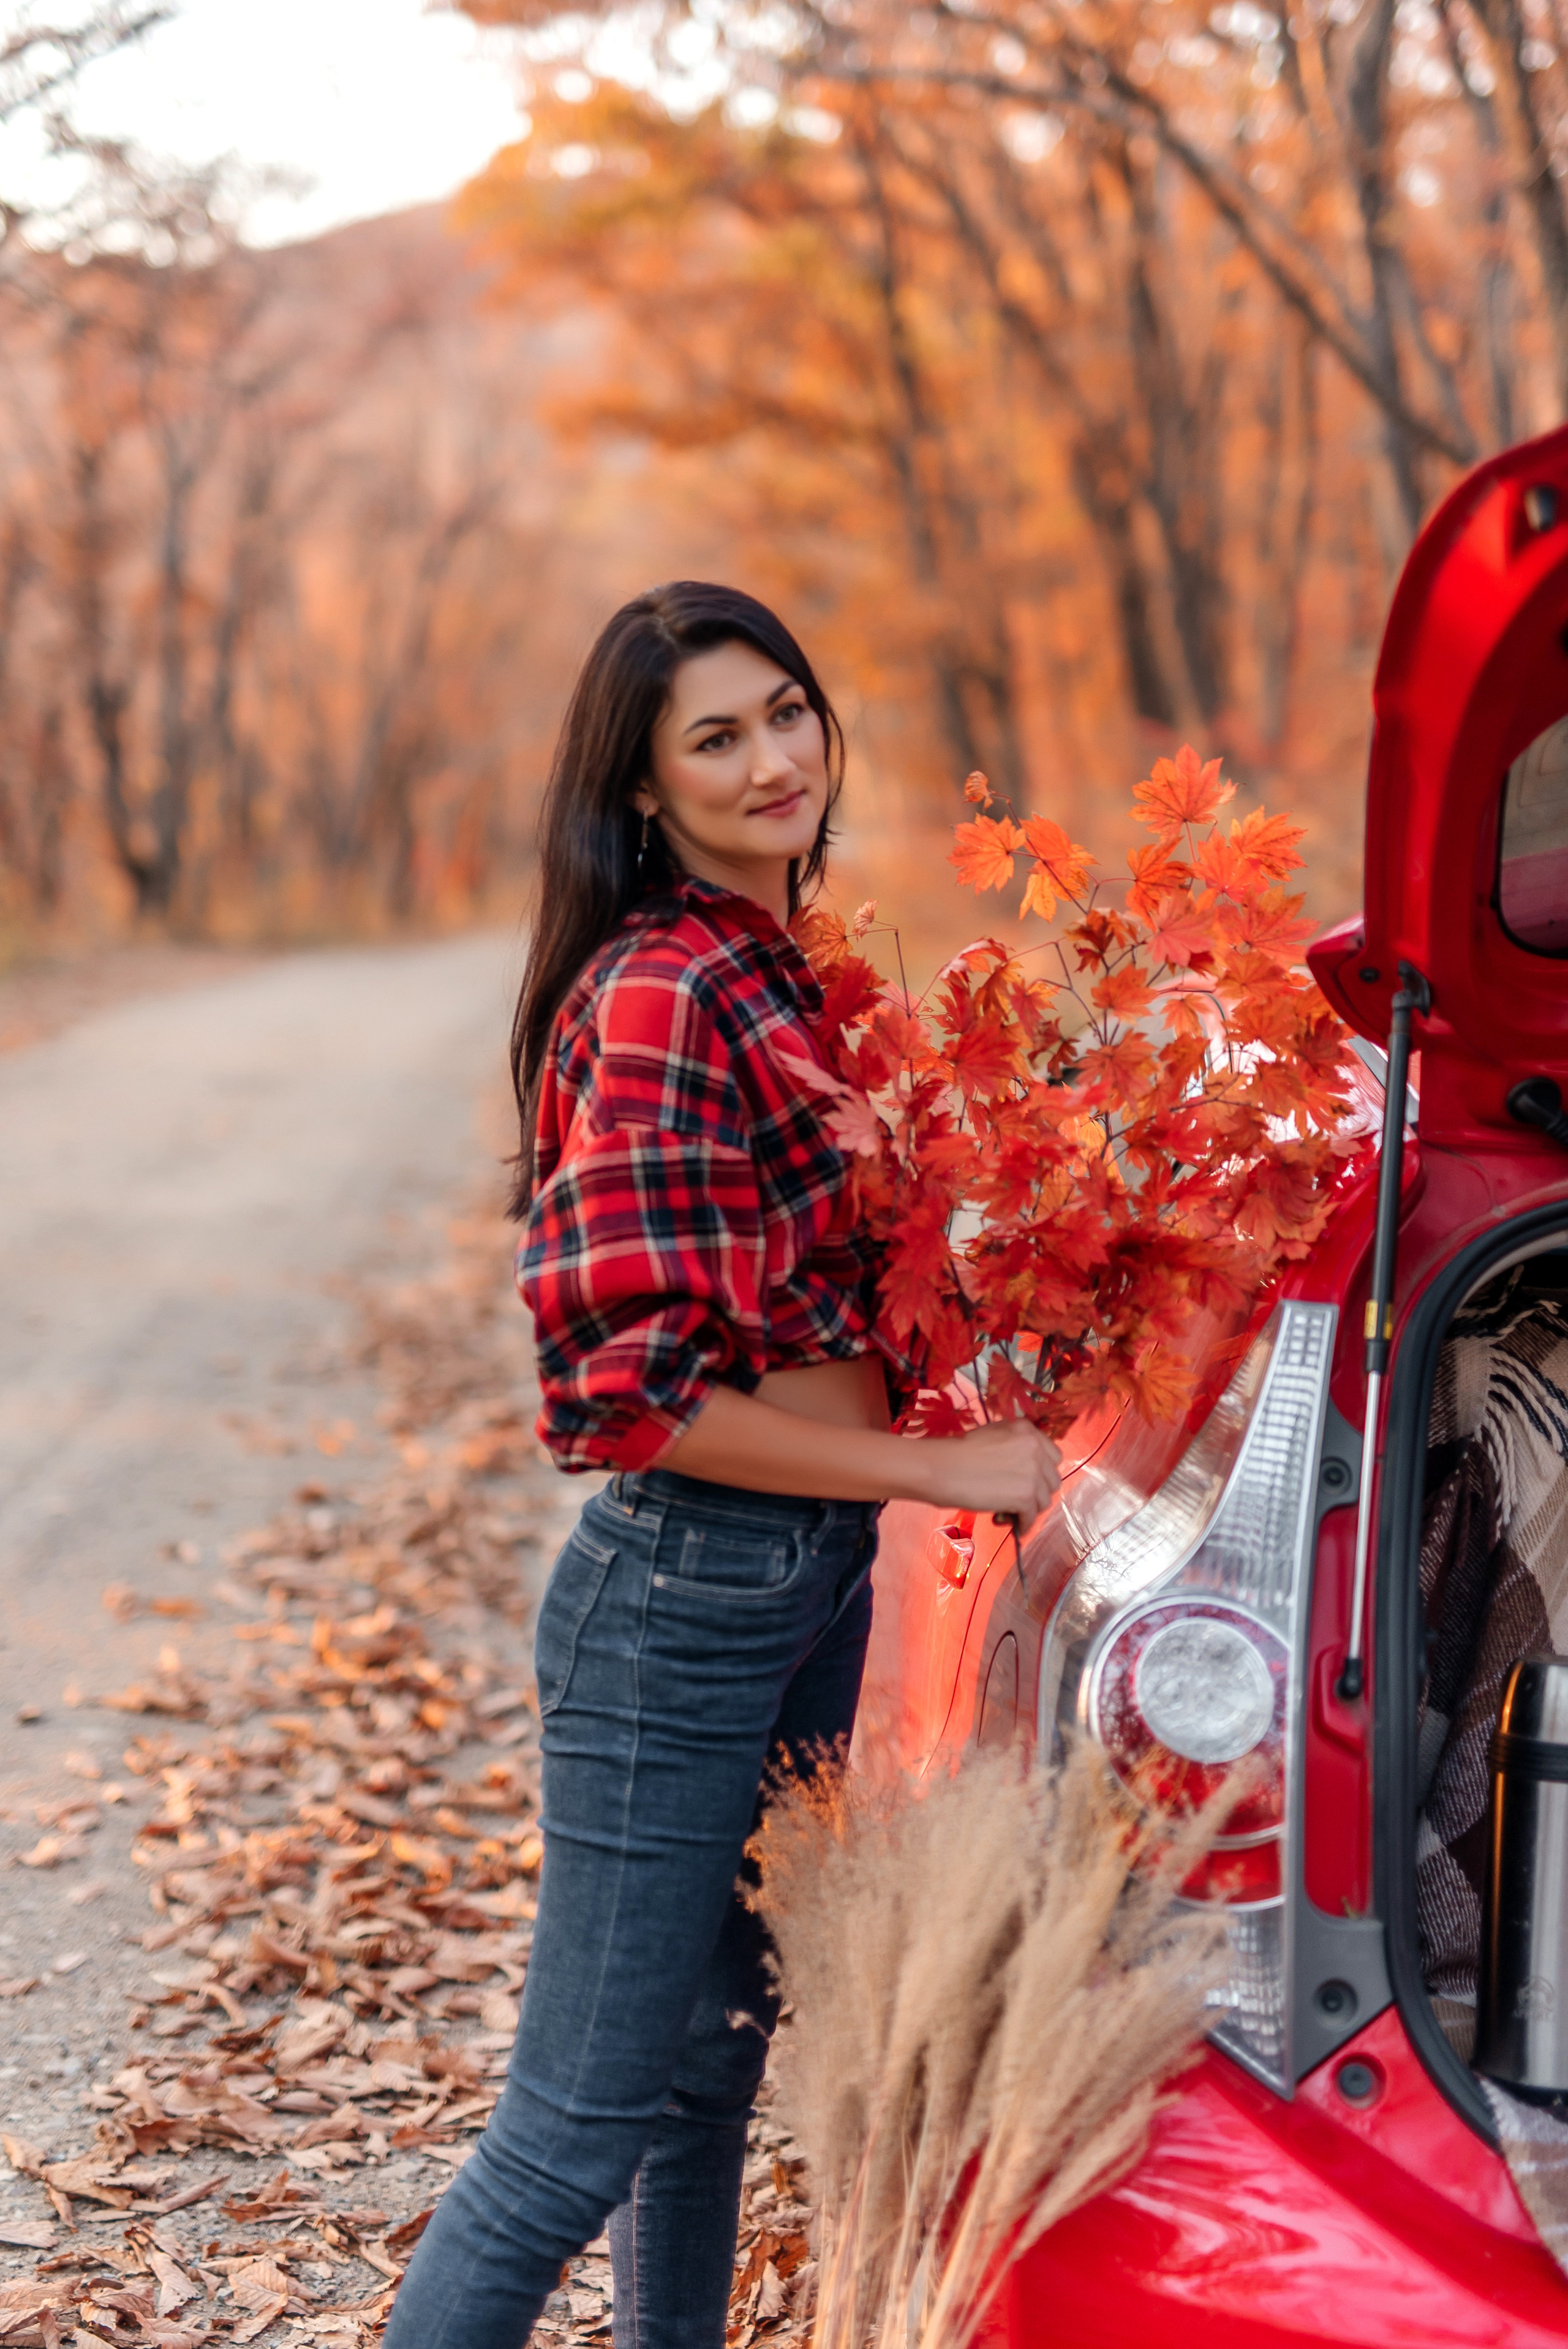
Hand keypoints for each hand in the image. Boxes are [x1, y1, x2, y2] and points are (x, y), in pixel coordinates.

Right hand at [918, 1418, 1060, 1524]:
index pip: (1052, 1456)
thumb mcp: (992, 1435)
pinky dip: (1023, 1524)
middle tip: (1017, 1500)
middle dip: (1037, 1492)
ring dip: (1029, 1509)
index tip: (1029, 1482)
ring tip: (1007, 1513)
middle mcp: (1035, 1447)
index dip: (1041, 1473)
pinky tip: (1012, 1527)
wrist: (940, 1467)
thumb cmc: (957, 1453)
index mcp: (1026, 1429)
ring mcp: (1033, 1471)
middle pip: (1052, 1479)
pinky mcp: (1025, 1495)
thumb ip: (1014, 1447)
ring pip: (1044, 1500)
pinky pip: (1031, 1516)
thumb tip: (1025, 1473)